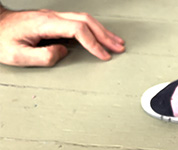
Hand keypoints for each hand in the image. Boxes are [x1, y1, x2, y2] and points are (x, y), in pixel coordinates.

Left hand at [0, 9, 124, 66]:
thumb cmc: (1, 39)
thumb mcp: (17, 55)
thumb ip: (43, 57)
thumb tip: (64, 52)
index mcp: (45, 24)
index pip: (78, 30)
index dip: (94, 44)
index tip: (104, 56)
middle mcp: (52, 17)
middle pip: (87, 21)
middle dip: (105, 36)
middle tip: (119, 48)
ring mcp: (54, 17)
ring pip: (85, 19)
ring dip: (103, 31)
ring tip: (116, 42)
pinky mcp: (54, 21)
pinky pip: (79, 22)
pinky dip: (94, 29)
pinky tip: (100, 36)